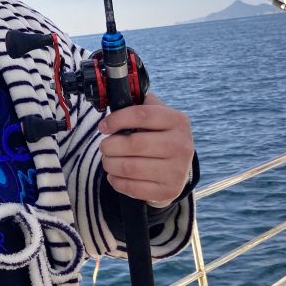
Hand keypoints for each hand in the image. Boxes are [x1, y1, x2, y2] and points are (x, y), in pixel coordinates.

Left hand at [98, 93, 194, 208]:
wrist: (178, 168)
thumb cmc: (159, 136)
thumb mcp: (157, 115)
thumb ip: (139, 103)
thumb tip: (116, 94)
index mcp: (178, 121)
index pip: (142, 115)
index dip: (117, 119)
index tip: (103, 126)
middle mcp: (182, 145)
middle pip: (133, 144)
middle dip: (109, 146)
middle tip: (104, 147)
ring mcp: (177, 170)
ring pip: (130, 167)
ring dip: (110, 164)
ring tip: (107, 160)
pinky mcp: (169, 190)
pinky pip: (132, 188)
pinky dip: (116, 181)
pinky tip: (115, 175)